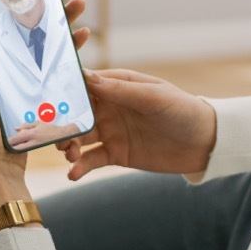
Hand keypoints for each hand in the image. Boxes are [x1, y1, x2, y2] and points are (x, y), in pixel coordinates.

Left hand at [0, 0, 83, 218]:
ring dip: (63, 26)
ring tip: (82, 9)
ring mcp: (17, 82)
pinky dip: (68, 55)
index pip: (0, 13)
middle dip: (48, 2)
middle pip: (27, 24)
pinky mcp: (33, 98)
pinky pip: (53, 70)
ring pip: (44, 45)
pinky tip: (81, 45)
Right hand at [57, 69, 216, 179]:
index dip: (63, 90)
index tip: (45, 98)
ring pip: (79, 137)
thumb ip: (120, 90)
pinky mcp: (115, 154)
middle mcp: (109, 107)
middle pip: (74, 113)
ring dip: (67, 144)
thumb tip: (86, 76)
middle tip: (51, 134)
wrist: (204, 143)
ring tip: (68, 154)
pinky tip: (72, 173)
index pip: (83, 84)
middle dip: (60, 122)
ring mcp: (110, 131)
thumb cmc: (182, 110)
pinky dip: (79, 166)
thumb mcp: (153, 97)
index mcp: (117, 86)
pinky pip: (91, 160)